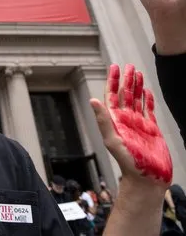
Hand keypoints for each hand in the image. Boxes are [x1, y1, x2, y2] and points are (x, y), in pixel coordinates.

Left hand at [90, 64, 171, 187]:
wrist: (147, 178)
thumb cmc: (129, 163)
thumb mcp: (113, 140)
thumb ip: (104, 120)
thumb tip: (92, 101)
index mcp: (115, 120)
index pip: (112, 96)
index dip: (113, 81)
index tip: (114, 67)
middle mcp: (126, 120)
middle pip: (125, 94)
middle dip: (126, 80)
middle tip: (128, 65)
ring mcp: (139, 124)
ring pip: (136, 99)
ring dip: (136, 86)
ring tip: (137, 72)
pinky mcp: (151, 129)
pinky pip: (148, 110)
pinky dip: (147, 100)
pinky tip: (146, 91)